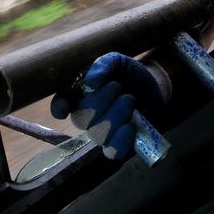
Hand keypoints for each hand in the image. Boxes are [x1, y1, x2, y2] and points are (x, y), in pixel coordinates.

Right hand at [50, 52, 168, 159]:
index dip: (59, 108)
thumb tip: (91, 83)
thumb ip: (103, 65)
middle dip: (100, 102)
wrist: (153, 86)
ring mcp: (102, 131)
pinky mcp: (118, 143)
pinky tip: (130, 125)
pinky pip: (112, 152)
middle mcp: (86, 115)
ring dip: (116, 115)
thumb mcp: (117, 61)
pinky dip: (121, 140)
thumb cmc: (128, 73)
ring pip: (97, 135)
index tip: (65, 107)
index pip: (60, 105)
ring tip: (129, 100)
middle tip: (117, 87)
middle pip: (80, 120)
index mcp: (79, 95)